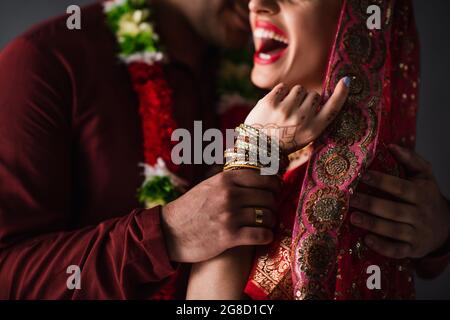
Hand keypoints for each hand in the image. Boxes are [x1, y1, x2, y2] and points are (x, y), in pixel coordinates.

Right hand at [160, 170, 280, 262]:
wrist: (169, 233)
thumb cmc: (190, 208)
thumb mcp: (207, 185)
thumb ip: (227, 177)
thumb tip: (246, 165)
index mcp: (225, 179)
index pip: (263, 177)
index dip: (275, 184)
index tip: (276, 190)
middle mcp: (229, 195)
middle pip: (268, 197)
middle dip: (273, 204)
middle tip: (270, 209)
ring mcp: (229, 216)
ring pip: (267, 216)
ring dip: (271, 221)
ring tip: (267, 223)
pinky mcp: (229, 237)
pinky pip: (261, 235)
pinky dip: (267, 236)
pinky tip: (264, 236)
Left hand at [244, 77, 349, 153]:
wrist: (257, 148)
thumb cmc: (284, 141)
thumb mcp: (304, 137)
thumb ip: (314, 119)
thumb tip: (320, 95)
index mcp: (312, 130)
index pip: (332, 108)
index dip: (341, 94)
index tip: (346, 81)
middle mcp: (301, 119)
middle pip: (314, 95)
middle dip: (307, 100)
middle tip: (296, 113)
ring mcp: (284, 110)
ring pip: (299, 89)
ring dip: (293, 96)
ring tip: (285, 110)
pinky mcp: (270, 102)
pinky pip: (283, 87)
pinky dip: (280, 93)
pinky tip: (276, 106)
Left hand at [350, 144, 449, 258]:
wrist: (445, 226)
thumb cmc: (426, 196)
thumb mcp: (424, 176)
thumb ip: (410, 159)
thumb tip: (392, 145)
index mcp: (422, 194)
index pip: (401, 188)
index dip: (382, 182)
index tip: (363, 176)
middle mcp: (420, 214)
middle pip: (395, 210)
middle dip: (371, 205)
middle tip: (350, 199)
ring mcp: (417, 233)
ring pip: (394, 230)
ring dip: (373, 225)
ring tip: (353, 218)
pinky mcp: (412, 249)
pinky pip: (398, 250)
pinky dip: (383, 247)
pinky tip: (367, 240)